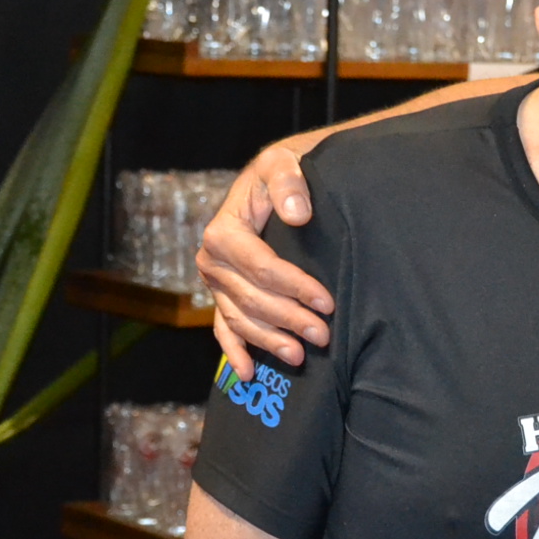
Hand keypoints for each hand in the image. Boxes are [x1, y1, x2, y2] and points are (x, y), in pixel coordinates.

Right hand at [198, 141, 332, 376]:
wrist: (268, 184)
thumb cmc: (279, 175)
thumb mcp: (283, 165)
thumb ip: (289, 183)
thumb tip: (298, 213)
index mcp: (223, 232)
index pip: (261, 267)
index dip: (294, 287)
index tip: (327, 302)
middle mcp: (212, 262)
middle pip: (252, 299)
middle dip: (288, 320)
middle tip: (322, 335)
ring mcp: (215, 284)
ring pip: (241, 320)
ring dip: (269, 341)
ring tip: (300, 357)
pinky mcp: (221, 297)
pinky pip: (224, 329)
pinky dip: (235, 352)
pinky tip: (248, 373)